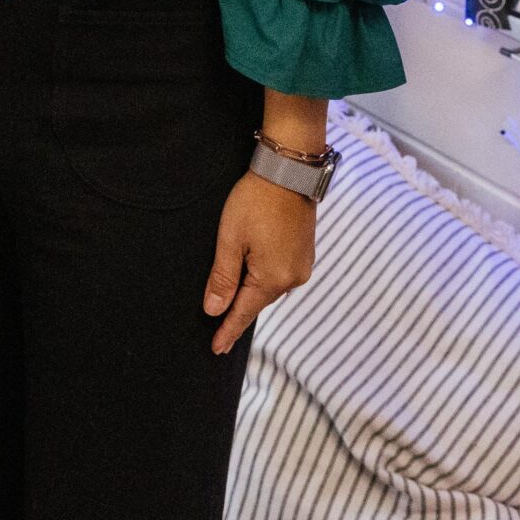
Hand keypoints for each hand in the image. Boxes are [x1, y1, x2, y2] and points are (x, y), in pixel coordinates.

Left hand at [203, 172, 315, 356]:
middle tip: (219, 333)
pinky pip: (280, 274)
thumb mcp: (230, 238)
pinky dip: (264, 279)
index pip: (244, 313)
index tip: (216, 350)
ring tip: (234, 307)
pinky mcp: (305, 252)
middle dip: (238, 313)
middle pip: (258, 301)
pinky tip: (254, 278)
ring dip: (252, 294)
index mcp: (273, 278)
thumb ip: (223, 277)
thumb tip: (214, 310)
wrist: (289, 170)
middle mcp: (293, 277)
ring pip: (270, 287)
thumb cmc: (255, 201)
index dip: (228, 331)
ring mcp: (302, 265)